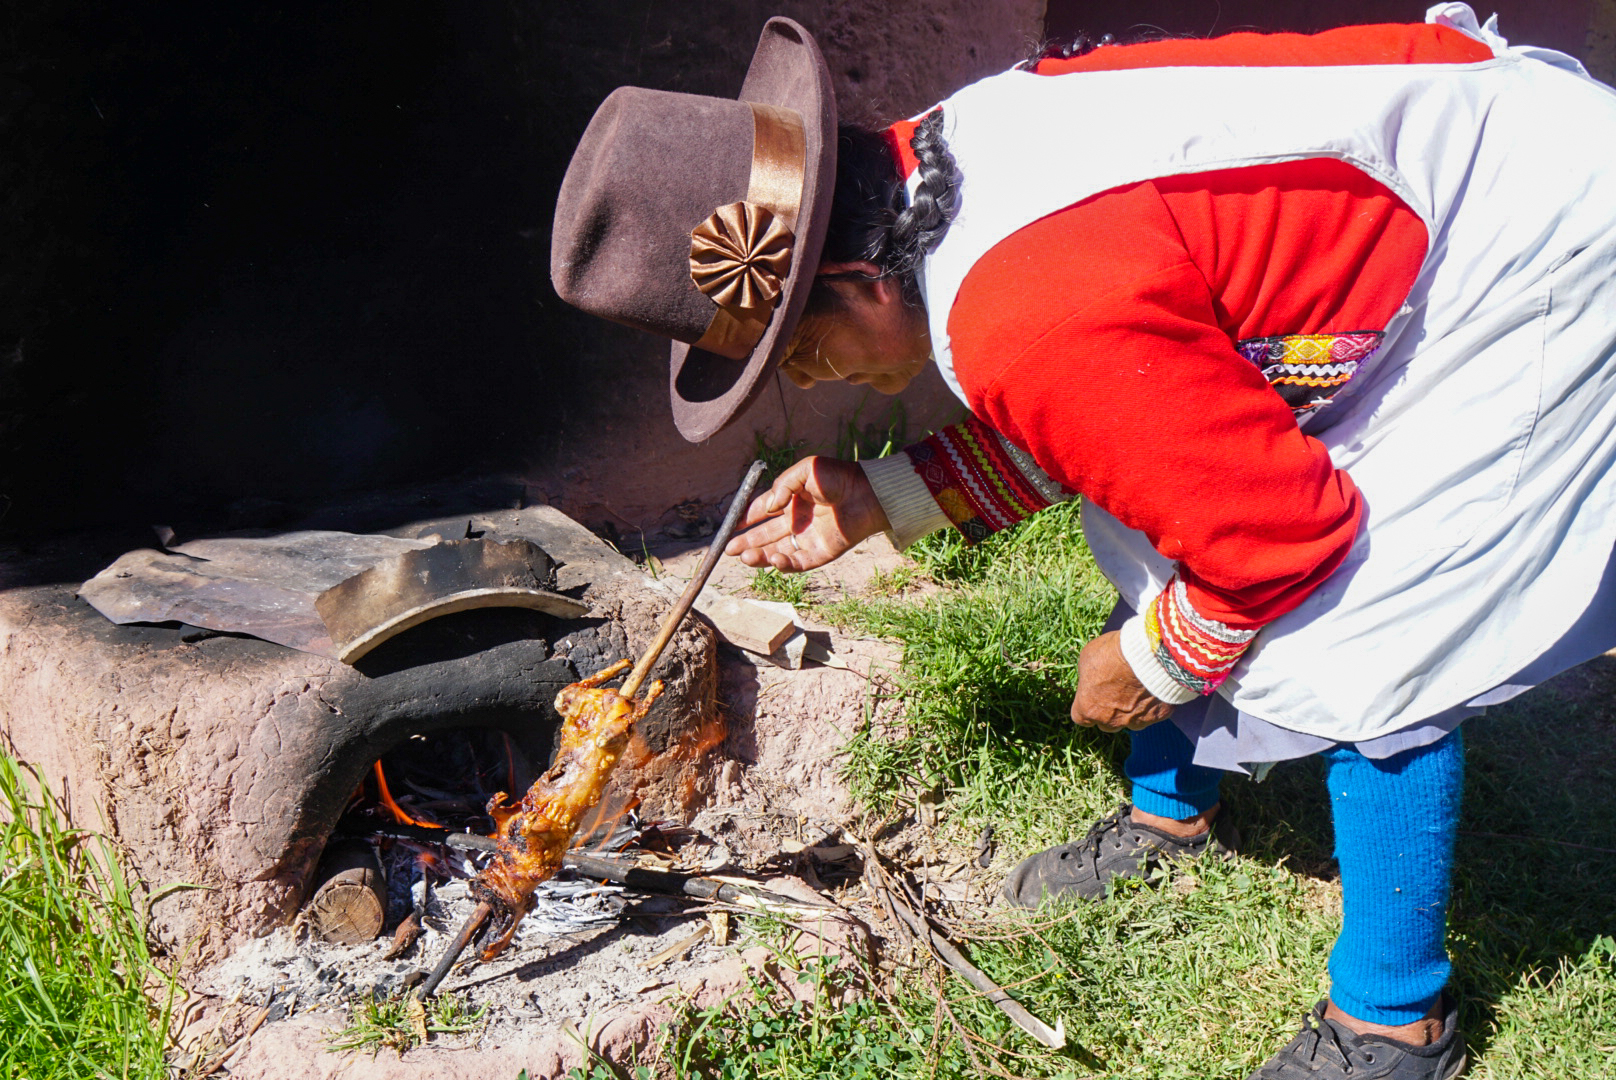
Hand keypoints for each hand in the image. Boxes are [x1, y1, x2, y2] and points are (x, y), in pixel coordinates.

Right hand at [724, 456, 888, 571]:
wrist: (867, 493)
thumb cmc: (838, 476)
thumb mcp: (805, 471)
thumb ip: (782, 486)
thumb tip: (768, 507)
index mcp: (792, 500)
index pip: (764, 512)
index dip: (747, 519)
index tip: (731, 526)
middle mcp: (798, 521)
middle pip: (766, 535)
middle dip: (747, 542)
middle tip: (728, 548)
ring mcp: (809, 538)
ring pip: (778, 552)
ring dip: (760, 556)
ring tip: (743, 557)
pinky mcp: (821, 552)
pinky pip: (799, 563)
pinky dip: (784, 565)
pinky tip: (772, 560)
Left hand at [1070, 631, 1176, 731]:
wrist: (1148, 654)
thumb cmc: (1113, 654)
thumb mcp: (1088, 658)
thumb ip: (1088, 676)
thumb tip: (1092, 679)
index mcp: (1088, 708)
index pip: (1081, 718)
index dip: (1087, 707)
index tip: (1093, 697)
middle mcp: (1110, 721)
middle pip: (1106, 724)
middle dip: (1109, 713)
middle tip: (1116, 693)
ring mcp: (1135, 721)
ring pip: (1130, 723)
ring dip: (1131, 712)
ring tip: (1136, 692)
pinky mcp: (1158, 716)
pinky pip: (1153, 715)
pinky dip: (1153, 706)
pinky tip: (1154, 690)